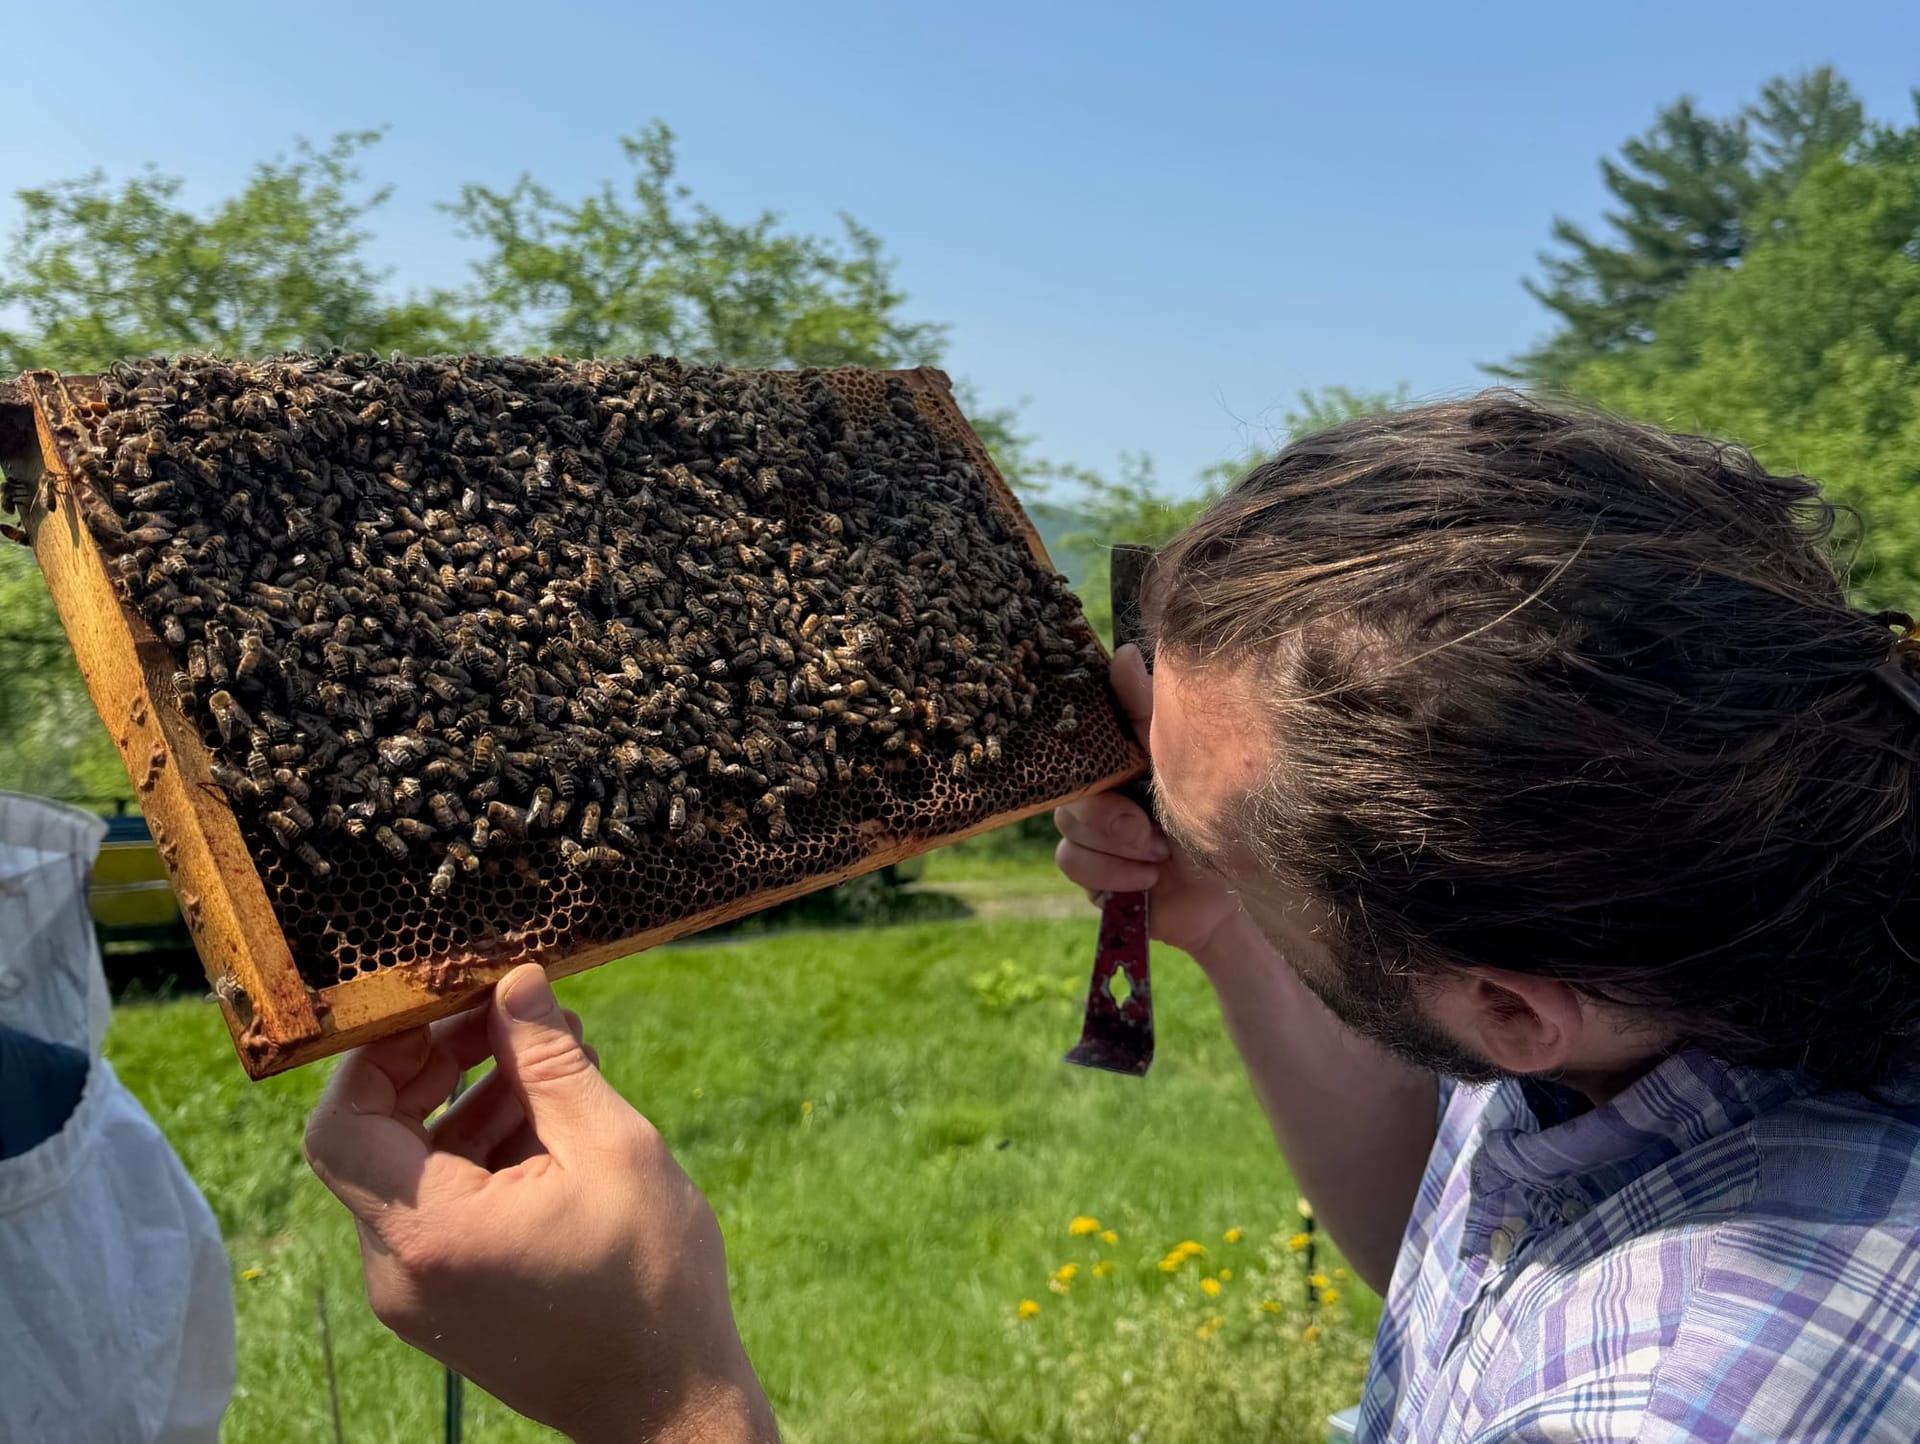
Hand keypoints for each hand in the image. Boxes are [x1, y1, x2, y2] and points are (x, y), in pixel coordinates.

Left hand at [304, 964, 776, 1443]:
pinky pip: (440, 1202)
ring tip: (557, 1058)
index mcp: (430, 1235)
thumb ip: (551, 1063)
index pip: (344, 1121)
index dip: (382, 1050)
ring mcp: (418, 1289)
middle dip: (439, 1062)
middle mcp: (401, 1268)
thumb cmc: (652, 1286)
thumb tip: (517, 983)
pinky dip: (483, 1151)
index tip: (446, 1001)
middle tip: (511, 1014)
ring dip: (472, 1101)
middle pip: (376, 1136)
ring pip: (414, 1166)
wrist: (669, 1405)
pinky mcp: (445, 1296)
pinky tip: (553, 1118)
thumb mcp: (614, 1149)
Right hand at [1053, 644, 1247, 958]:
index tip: (1111, 765)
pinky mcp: (1093, 877)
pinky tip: (1148, 882)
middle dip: (1108, 818)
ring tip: (1159, 859)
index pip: (1077, 743)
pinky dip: (1114, 876)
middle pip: (1066, 793)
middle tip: (1149, 832)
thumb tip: (1122, 652)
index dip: (1079, 749)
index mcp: (1120, 762)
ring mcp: (1093, 838)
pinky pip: (1075, 866)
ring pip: (1067, 834)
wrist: (1233, 894)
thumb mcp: (1183, 761)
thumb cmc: (1218, 820)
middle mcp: (1101, 795)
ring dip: (1115, 850)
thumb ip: (1148, 713)